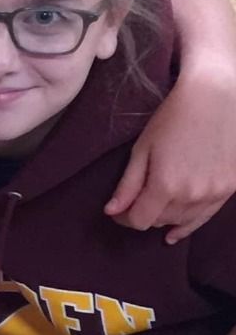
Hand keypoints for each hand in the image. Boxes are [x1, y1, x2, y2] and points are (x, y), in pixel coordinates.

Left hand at [106, 74, 235, 242]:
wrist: (215, 100)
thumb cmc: (172, 118)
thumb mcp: (142, 149)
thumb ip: (128, 185)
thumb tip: (111, 211)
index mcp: (166, 186)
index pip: (139, 220)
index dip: (123, 218)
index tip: (116, 211)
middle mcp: (192, 196)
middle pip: (159, 220)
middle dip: (142, 214)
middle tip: (131, 203)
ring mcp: (214, 195)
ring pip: (182, 221)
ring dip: (164, 218)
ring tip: (151, 210)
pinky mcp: (229, 190)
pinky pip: (205, 217)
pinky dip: (188, 225)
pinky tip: (175, 233)